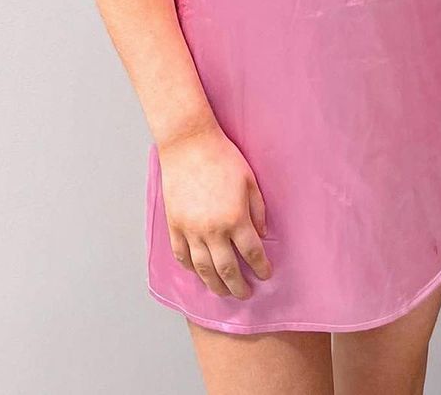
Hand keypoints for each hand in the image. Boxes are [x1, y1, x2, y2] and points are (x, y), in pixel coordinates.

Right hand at [157, 124, 272, 299]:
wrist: (189, 145)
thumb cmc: (223, 158)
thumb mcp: (250, 180)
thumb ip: (258, 209)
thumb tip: (262, 233)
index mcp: (235, 218)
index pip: (252, 253)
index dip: (261, 267)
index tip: (266, 274)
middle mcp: (212, 230)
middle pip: (227, 269)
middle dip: (239, 286)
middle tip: (246, 294)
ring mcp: (190, 230)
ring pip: (203, 269)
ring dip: (214, 285)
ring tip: (223, 292)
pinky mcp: (174, 226)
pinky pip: (182, 256)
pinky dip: (190, 269)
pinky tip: (198, 273)